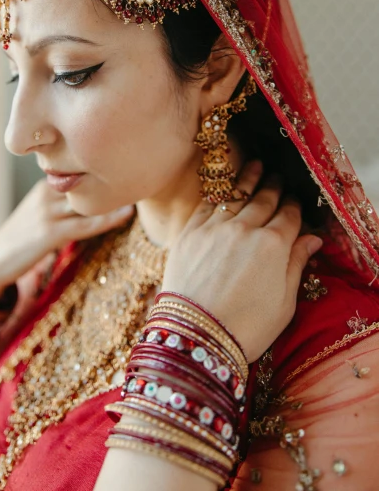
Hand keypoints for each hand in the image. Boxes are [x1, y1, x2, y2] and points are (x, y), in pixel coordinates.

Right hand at [0, 178, 133, 303]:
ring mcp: (47, 212)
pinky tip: (125, 214)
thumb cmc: (20, 238)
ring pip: (87, 198)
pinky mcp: (49, 233)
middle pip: (85, 178)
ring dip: (115, 194)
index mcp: (44, 185)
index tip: (131, 162)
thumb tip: (92, 198)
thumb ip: (62, 202)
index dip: (104, 166)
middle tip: (142, 169)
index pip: (79, 168)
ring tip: (140, 186)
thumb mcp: (39, 212)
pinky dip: (107, 218)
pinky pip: (84, 223)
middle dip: (112, 175)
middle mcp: (46, 193)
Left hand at [161, 161, 322, 362]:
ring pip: (236, 195)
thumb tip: (311, 240)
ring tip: (255, 165)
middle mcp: (245, 229)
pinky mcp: (190, 232)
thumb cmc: (246, 328)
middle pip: (264, 200)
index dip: (295, 207)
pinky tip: (224, 188)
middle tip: (277, 177)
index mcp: (274, 245)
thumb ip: (296, 265)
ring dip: (248, 180)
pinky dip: (219, 194)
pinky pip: (208, 205)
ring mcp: (215, 228)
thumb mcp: (284, 302)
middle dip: (274, 187)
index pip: (290, 216)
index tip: (296, 201)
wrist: (196, 335)